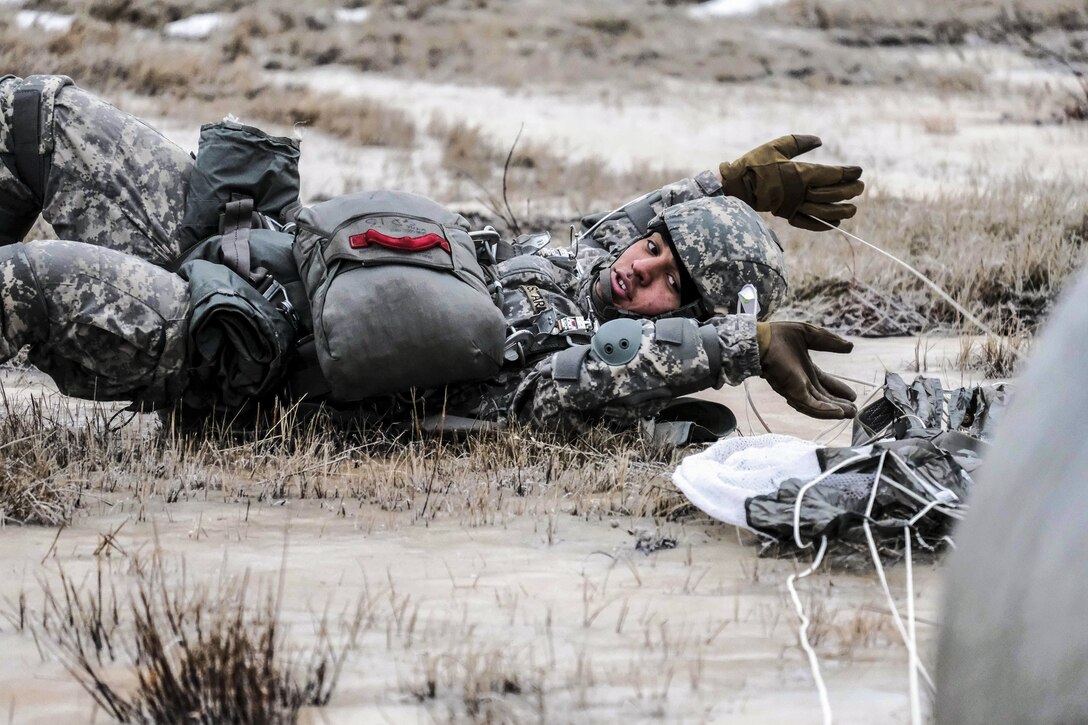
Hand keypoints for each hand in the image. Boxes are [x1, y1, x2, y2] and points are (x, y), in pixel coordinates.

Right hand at [719, 135, 863, 231]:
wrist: (736, 186)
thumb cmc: (755, 163)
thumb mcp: (777, 146)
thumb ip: (800, 142)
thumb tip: (819, 141)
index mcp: (800, 173)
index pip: (833, 174)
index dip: (848, 173)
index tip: (858, 171)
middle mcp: (801, 191)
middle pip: (833, 194)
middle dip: (850, 191)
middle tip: (860, 187)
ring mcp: (794, 205)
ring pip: (825, 211)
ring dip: (842, 211)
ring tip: (853, 210)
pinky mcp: (787, 214)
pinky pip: (809, 223)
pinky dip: (824, 224)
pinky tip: (835, 222)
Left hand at [756, 321, 856, 418]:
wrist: (761, 339)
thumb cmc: (779, 336)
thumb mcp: (811, 335)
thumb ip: (829, 342)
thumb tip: (850, 347)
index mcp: (805, 370)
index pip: (825, 383)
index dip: (838, 390)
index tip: (853, 396)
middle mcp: (801, 382)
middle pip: (823, 398)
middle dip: (839, 405)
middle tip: (854, 411)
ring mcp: (796, 389)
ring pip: (819, 406)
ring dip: (834, 411)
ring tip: (849, 414)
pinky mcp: (793, 392)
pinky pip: (811, 405)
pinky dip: (824, 411)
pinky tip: (838, 413)